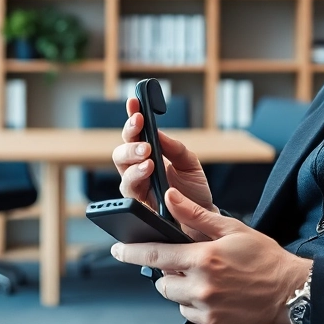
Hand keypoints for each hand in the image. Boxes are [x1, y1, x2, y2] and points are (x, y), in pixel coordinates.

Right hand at [111, 97, 215, 236]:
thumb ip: (175, 148)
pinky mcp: (138, 209)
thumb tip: (158, 133)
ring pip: (123, 173)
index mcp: (148, 158)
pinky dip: (136, 180)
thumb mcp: (190, 164)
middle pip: (121, 153)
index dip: (132, 117)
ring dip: (133, 161)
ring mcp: (136, 191)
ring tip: (148, 158)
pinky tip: (147, 172)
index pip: (134, 134)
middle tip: (145, 140)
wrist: (202, 220)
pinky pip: (129, 195)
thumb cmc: (194, 192)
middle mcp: (137, 173)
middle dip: (130, 142)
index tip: (135, 103)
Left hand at [111, 188, 312, 323]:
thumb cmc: (265, 257)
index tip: (115, 249)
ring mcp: (206, 307)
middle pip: (161, 280)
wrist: (292, 291)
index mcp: (203, 258)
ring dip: (179, 286)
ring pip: (173, 298)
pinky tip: (213, 292)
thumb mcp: (232, 228)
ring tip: (204, 276)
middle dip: (167, 270)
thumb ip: (196, 216)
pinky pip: (187, 313)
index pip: (155, 254)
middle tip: (188, 261)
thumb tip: (171, 197)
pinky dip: (192, 303)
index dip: (130, 252)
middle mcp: (201, 285)